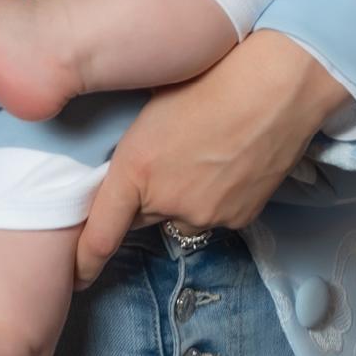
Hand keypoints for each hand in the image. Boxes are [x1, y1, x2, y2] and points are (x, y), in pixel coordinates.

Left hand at [74, 32, 348, 284]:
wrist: (278, 85)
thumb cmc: (212, 76)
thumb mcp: (153, 105)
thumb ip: (133, 145)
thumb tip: (122, 163)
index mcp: (136, 168)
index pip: (101, 233)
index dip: (85, 262)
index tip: (78, 278)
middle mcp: (167, 200)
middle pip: (143, 217)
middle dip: (145, 199)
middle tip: (166, 160)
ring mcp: (206, 215)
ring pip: (181, 216)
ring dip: (184, 198)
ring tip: (206, 152)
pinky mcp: (238, 219)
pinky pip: (215, 215)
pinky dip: (216, 197)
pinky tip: (230, 162)